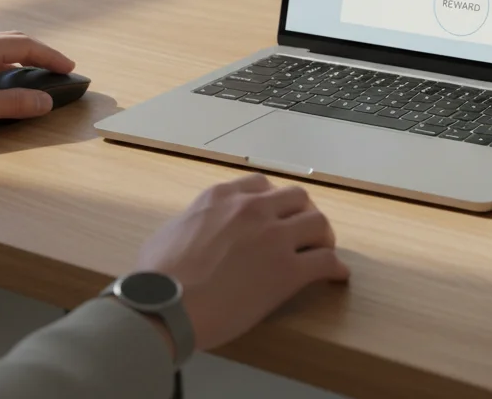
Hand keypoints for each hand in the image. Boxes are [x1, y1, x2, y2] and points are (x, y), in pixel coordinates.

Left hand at [0, 31, 75, 137]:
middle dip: (39, 54)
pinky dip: (0, 64)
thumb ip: (15, 104)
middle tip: (56, 68)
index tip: (70, 68)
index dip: (52, 57)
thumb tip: (46, 101)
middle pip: (13, 41)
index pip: (27, 45)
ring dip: (19, 58)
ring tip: (32, 74)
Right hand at [135, 174, 349, 352]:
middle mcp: (252, 209)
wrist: (165, 306)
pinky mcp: (288, 271)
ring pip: (318, 222)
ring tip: (323, 250)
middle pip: (297, 197)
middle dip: (303, 213)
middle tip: (304, 232)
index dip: (274, 200)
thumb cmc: (155, 278)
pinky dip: (335, 268)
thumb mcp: (168, 232)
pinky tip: (337, 276)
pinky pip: (326, 261)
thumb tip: (194, 232)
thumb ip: (192, 222)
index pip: (261, 184)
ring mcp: (274, 237)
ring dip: (323, 236)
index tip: (277, 213)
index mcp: (221, 198)